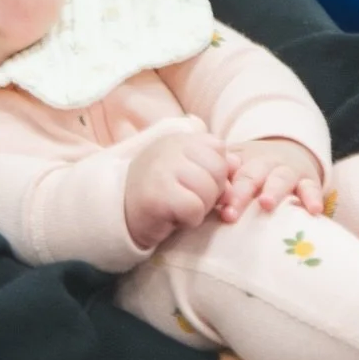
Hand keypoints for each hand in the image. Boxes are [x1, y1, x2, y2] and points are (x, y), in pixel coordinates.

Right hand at [124, 133, 230, 248]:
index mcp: (179, 140)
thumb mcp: (187, 172)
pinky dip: (190, 219)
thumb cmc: (160, 193)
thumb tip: (238, 164)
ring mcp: (161, 169)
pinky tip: (174, 217)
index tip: (198, 183)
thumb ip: (213, 165)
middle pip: (217, 169)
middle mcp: (169, 148)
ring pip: (208, 189)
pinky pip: (194, 208)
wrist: (119, 214)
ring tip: (181, 208)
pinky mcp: (157, 195)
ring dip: (201, 207)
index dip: (216, 172)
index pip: (218, 148)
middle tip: (189, 199)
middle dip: (212, 191)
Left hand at [216, 139, 323, 222]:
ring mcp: (286, 171)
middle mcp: (264, 163)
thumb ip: (220, 180)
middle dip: (241, 194)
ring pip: (279, 178)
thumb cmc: (251, 169)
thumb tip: (201, 196)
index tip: (216, 206)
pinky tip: (313, 210)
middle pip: (251, 176)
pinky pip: (311, 187)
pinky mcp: (308, 180)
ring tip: (266, 204)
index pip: (229, 171)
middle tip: (231, 213)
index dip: (223, 188)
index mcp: (241, 160)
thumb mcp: (235, 166)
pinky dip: (313, 197)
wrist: (288, 151)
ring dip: (273, 191)